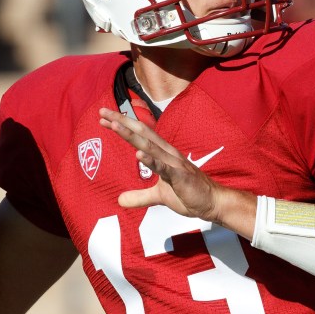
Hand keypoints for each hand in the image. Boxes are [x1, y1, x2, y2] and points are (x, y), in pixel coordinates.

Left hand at [99, 107, 222, 220]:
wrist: (212, 203)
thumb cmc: (189, 194)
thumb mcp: (159, 196)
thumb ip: (139, 196)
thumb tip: (120, 200)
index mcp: (162, 153)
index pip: (139, 135)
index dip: (122, 125)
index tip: (104, 118)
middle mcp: (167, 153)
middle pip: (141, 133)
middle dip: (122, 121)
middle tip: (102, 111)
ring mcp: (174, 163)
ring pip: (150, 146)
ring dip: (131, 135)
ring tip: (115, 125)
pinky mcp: (180, 176)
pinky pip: (164, 167)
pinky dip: (151, 160)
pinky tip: (139, 154)